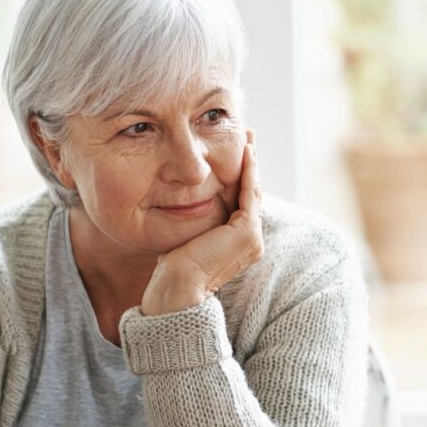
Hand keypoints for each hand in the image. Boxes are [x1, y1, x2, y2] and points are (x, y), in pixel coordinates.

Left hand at [140, 133, 263, 314]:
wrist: (177, 290)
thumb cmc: (172, 270)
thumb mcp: (185, 235)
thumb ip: (192, 219)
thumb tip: (178, 200)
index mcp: (239, 243)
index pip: (241, 202)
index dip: (240, 175)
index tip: (236, 152)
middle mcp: (251, 241)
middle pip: (251, 193)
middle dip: (249, 164)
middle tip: (248, 137)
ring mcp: (252, 238)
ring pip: (253, 191)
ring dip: (252, 162)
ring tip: (249, 138)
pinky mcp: (246, 233)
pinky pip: (250, 194)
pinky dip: (249, 171)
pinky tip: (247, 152)